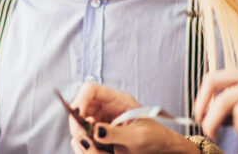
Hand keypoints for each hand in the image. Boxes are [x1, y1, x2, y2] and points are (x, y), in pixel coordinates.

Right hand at [69, 83, 198, 153]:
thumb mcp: (138, 136)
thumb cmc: (154, 137)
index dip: (80, 99)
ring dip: (84, 140)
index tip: (77, 115)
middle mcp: (106, 108)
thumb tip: (95, 130)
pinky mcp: (99, 136)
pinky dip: (88, 148)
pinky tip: (102, 153)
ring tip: (101, 151)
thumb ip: (116, 132)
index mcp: (117, 100)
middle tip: (83, 140)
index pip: (91, 90)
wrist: (160, 149)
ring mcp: (101, 121)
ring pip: (80, 127)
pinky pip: (85, 140)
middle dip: (78, 125)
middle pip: (80, 109)